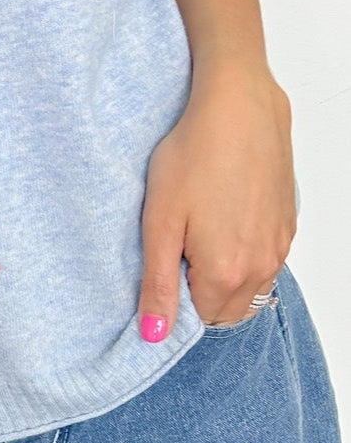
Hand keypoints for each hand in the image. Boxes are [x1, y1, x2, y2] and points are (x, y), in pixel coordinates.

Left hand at [138, 60, 295, 336]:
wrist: (238, 107)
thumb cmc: (193, 155)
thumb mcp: (159, 222)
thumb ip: (157, 284)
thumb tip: (154, 336)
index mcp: (226, 272)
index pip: (200, 320)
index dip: (176, 300)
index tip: (163, 267)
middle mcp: (261, 266)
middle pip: (228, 310)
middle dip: (201, 293)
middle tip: (178, 250)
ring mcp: (280, 245)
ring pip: (249, 287)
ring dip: (224, 276)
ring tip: (199, 231)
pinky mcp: (288, 223)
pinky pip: (265, 260)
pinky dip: (244, 255)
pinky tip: (224, 217)